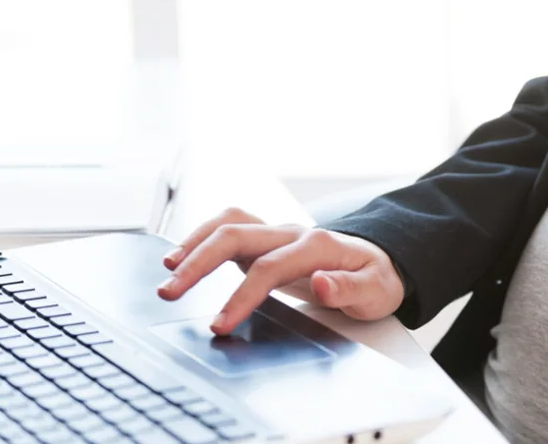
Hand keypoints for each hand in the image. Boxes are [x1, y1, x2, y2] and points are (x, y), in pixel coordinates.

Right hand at [157, 207, 404, 334]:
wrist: (380, 261)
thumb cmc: (376, 278)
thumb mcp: (376, 291)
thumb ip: (349, 288)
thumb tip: (321, 282)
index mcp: (317, 246)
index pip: (268, 268)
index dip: (241, 295)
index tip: (219, 324)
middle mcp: (291, 233)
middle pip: (236, 235)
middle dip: (198, 262)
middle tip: (170, 292)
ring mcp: (277, 233)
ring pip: (228, 223)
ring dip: (194, 244)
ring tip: (167, 271)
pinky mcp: (265, 240)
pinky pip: (228, 228)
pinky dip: (201, 237)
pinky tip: (182, 257)